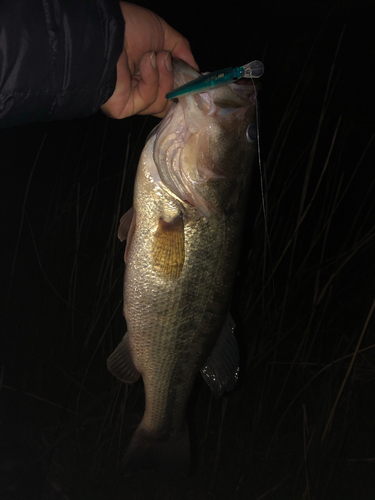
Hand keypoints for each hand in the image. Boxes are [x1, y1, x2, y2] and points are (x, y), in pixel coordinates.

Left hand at [101, 2, 197, 118]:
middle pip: (169, 102)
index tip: (193, 80)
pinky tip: (145, 62)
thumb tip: (196, 72)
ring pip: (162, 103)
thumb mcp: (164, 34)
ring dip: (164, 77)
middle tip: (170, 62)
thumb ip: (182, 52)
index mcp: (149, 75)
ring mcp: (132, 101)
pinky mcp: (124, 109)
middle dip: (175, 84)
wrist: (108, 30)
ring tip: (154, 56)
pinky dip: (151, 80)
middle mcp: (140, 90)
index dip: (182, 88)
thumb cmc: (130, 27)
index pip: (170, 93)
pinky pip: (149, 101)